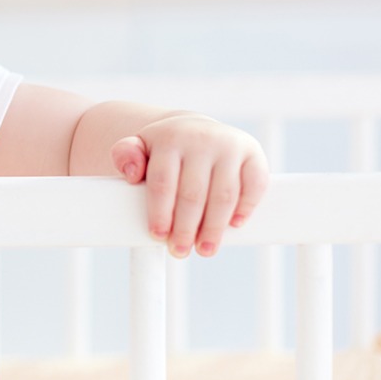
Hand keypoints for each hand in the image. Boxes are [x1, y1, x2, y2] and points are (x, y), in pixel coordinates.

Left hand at [110, 115, 267, 257]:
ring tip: (204, 249)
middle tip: (179, 250)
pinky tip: (234, 226)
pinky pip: (255, 184)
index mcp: (170, 138)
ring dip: (214, 227)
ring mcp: (230, 145)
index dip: (160, 213)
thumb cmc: (164, 148)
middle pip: (193, 193)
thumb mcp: (139, 147)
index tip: (157, 235)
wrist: (194, 129)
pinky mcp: (253, 153)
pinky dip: (246, 207)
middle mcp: (202, 139)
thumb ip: (125, 155)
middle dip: (185, 228)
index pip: (163, 182)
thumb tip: (132, 173)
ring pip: (224, 194)